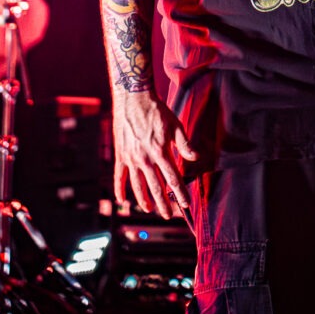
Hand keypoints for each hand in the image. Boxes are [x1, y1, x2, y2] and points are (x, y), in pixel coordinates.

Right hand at [112, 89, 198, 219]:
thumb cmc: (156, 111)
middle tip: (168, 214)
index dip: (180, 193)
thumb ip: (185, 143)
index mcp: (160, 152)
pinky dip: (120, 189)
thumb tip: (195, 158)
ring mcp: (131, 158)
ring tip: (149, 210)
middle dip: (163, 203)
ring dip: (144, 200)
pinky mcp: (121, 155)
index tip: (185, 204)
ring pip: (138, 185)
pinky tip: (122, 201)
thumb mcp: (175, 124)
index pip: (173, 178)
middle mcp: (145, 158)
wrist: (133, 99)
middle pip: (156, 186)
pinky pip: (119, 177)